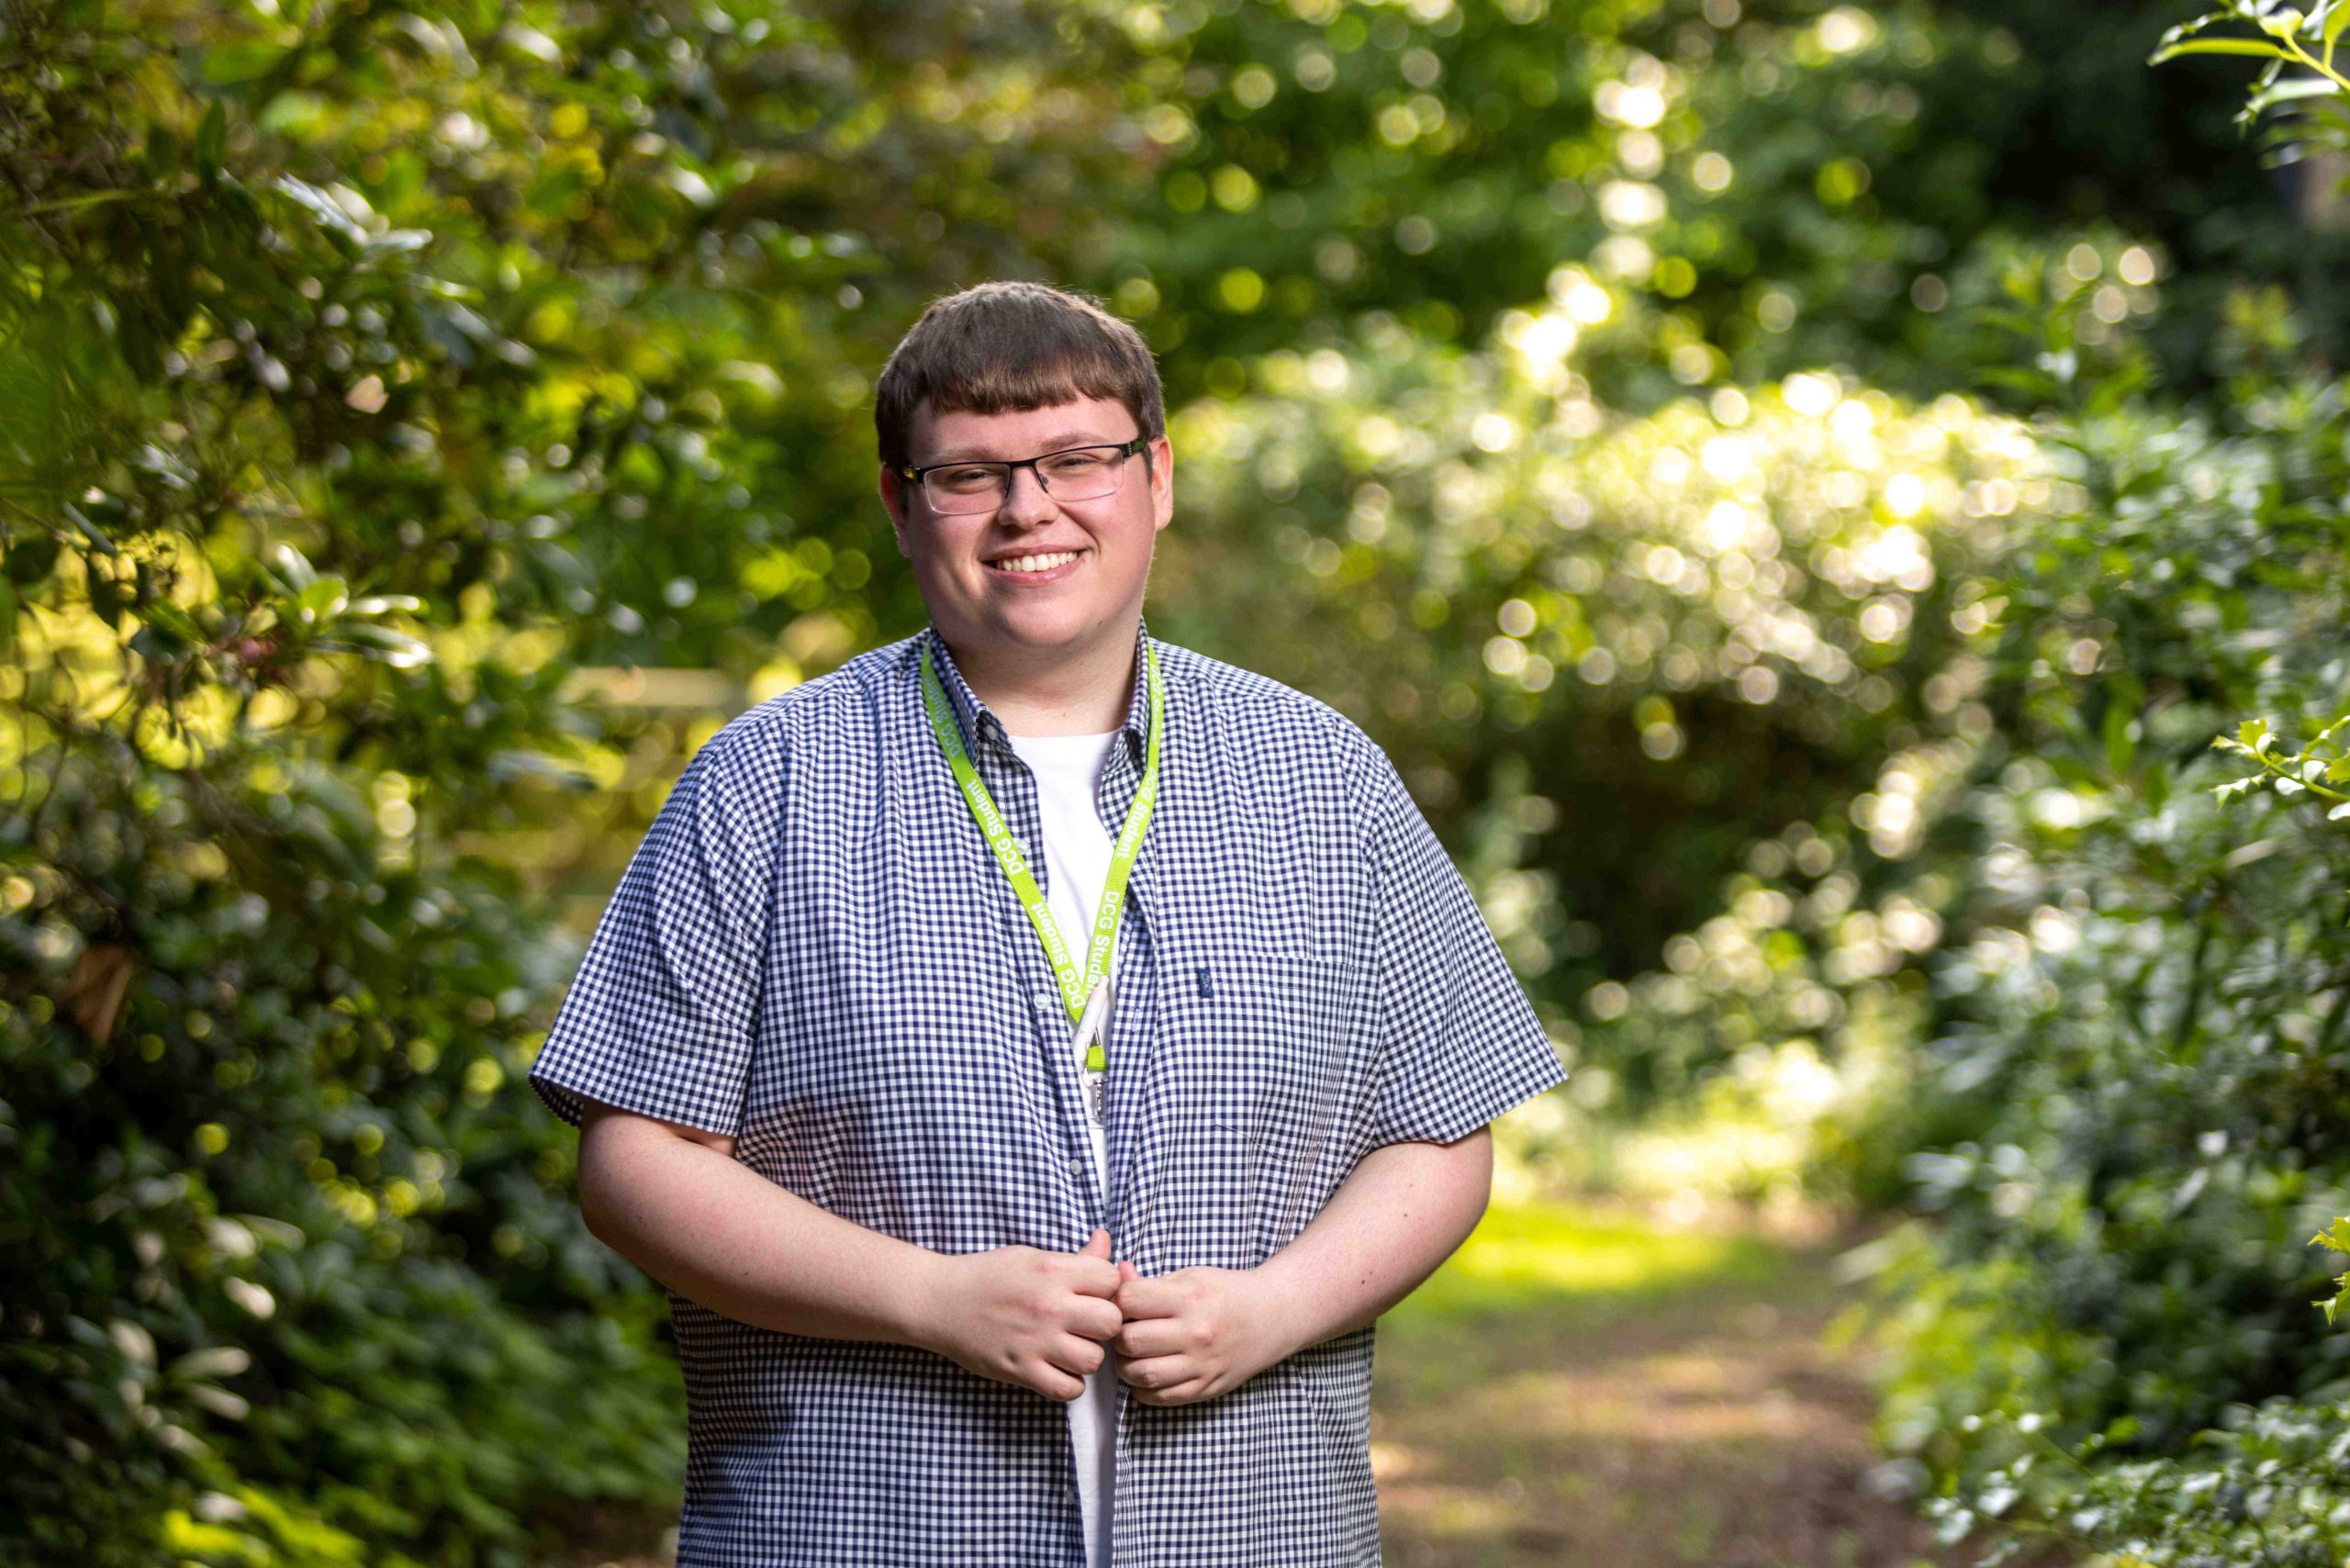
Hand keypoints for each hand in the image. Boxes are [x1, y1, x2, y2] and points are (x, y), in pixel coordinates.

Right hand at [917, 1228, 1122, 1401]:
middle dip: (1104, 1324)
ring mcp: (1035, 1341)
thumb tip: (1106, 1241)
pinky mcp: (1020, 1371)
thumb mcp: (1031, 1256)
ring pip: (1094, 1360)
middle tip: (1087, 1324)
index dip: (1107, 1288)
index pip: (1112, 1280)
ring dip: (1087, 1356)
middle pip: (1111, 1322)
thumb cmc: (987, 1276)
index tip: (1092, 1294)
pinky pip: (1068, 1389)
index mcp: (1052, 1270)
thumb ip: (1074, 1258)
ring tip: (1070, 1348)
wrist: (939, 1301)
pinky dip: (1068, 1383)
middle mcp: (1048, 1305)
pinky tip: (1057, 1368)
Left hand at [1109, 1260, 1296, 1406]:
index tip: (1123, 1304)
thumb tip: (1116, 1276)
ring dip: (1126, 1366)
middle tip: (1123, 1331)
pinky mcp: (1206, 1388)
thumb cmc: (1226, 1293)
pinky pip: (1160, 1397)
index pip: (1129, 1301)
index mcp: (1190, 1298)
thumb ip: (1150, 1282)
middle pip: (1130, 1341)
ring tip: (1133, 1354)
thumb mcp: (1190, 1276)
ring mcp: (1201, 1365)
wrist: (1272, 1317)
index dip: (1117, 1301)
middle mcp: (1195, 1333)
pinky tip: (1148, 1372)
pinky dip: (1143, 1389)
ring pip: (1141, 1374)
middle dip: (1118, 1336)